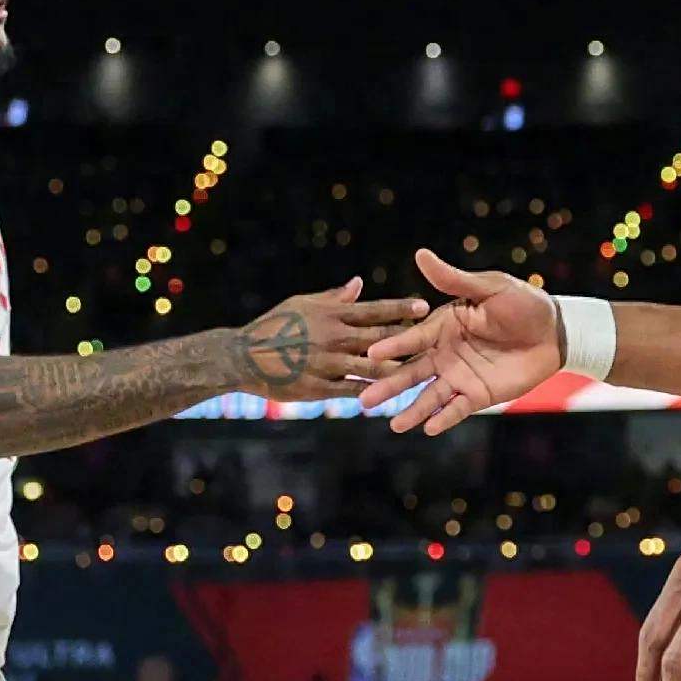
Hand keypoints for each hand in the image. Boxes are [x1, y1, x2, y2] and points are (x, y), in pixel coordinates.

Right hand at [228, 278, 429, 400]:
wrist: (243, 356)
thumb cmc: (275, 325)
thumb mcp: (303, 304)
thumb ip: (334, 298)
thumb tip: (359, 283)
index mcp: (331, 314)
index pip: (373, 310)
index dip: (400, 308)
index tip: (424, 306)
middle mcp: (333, 338)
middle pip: (379, 338)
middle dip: (409, 339)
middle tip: (437, 340)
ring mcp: (327, 364)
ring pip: (371, 367)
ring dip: (398, 370)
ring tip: (422, 372)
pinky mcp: (320, 388)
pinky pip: (352, 391)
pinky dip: (372, 393)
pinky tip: (392, 396)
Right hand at [358, 249, 563, 434]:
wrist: (555, 332)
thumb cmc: (522, 302)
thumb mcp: (489, 287)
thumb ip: (453, 278)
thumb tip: (421, 254)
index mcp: (443, 325)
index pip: (412, 339)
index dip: (392, 347)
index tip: (371, 353)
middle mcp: (445, 353)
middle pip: (412, 372)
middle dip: (389, 385)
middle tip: (364, 400)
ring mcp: (460, 376)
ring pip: (429, 396)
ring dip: (412, 410)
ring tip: (394, 425)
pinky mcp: (478, 395)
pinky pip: (457, 409)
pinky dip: (444, 419)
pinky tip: (429, 428)